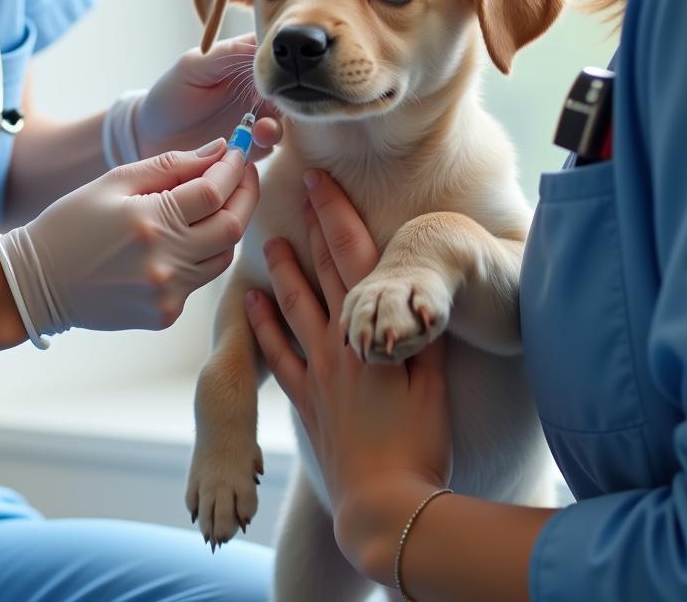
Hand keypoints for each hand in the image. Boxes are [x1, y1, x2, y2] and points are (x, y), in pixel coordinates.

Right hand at [0, 139, 256, 334]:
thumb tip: (218, 150)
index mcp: (149, 221)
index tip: (239, 152)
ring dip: (225, 227)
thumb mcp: (116, 181)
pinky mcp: (165, 315)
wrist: (36, 283)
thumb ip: (171, 165)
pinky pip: (200, 280)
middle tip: (243, 175)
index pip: (214, 192)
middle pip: (232, 226)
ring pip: (223, 255)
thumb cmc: (73, 223)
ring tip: (211, 206)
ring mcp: (167, 293)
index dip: (233, 169)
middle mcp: (164, 261)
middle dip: (245, 195)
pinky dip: (199, 256)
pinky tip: (180, 241)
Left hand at [136, 34, 281, 160]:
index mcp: (245, 61)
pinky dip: (266, 145)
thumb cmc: (170, 94)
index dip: (282, 59)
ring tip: (261, 131)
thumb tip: (263, 45)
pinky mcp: (253, 146)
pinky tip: (250, 146)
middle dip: (287, 97)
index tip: (277, 70)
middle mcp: (258, 89)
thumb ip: (226, 54)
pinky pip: (271, 146)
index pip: (275, 52)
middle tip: (272, 105)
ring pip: (283, 119)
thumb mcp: (193, 66)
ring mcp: (258, 118)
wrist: (151, 137)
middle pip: (289, 87)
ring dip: (277, 125)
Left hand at [245, 170, 451, 570]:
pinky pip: (277, 355)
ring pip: (293, 306)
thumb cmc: (418, 444)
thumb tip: (418, 296)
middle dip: (311, 226)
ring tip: (269, 241)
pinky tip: (251, 305)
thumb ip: (423, 337)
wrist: (383, 504)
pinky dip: (262, 327)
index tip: (320, 182)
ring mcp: (316, 371)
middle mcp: (338, 343)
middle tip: (295, 190)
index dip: (336, 215)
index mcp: (370, 332)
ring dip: (282, 270)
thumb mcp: (435, 384)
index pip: (353, 258)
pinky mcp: (304, 400)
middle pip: (322, 271)